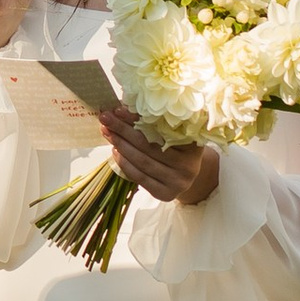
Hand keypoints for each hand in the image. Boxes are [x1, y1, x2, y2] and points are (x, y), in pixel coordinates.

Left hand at [99, 109, 220, 205]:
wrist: (186, 175)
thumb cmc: (177, 147)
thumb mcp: (175, 132)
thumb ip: (156, 121)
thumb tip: (125, 106)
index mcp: (193, 143)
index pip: (160, 128)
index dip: (137, 119)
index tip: (118, 109)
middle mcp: (189, 165)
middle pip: (149, 145)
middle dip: (124, 130)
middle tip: (106, 118)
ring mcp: (178, 182)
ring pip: (142, 161)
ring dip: (121, 145)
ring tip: (107, 132)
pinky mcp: (165, 194)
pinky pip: (140, 177)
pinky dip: (124, 163)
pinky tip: (115, 151)